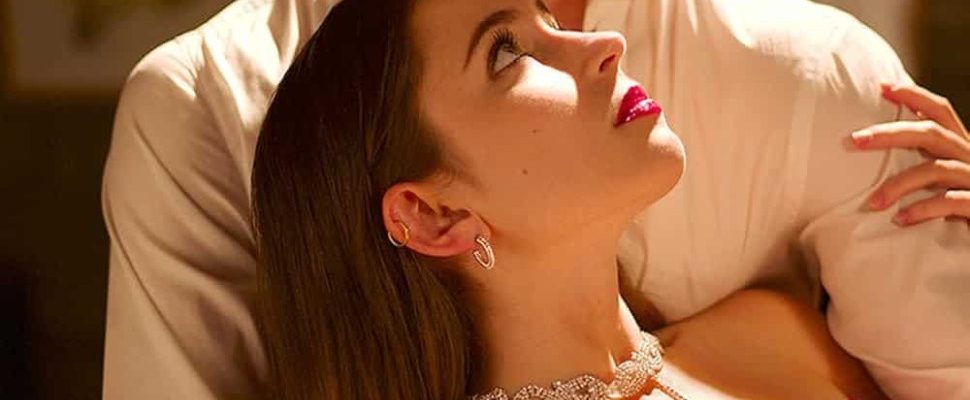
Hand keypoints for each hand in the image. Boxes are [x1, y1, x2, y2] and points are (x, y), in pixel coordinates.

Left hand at [848, 83, 969, 226]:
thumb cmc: (964, 206)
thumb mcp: (943, 180)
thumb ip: (921, 163)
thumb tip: (873, 147)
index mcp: (962, 147)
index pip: (941, 112)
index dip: (915, 96)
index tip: (882, 86)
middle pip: (931, 134)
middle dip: (891, 133)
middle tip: (854, 139)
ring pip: (936, 170)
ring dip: (899, 184)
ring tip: (872, 203)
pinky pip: (951, 203)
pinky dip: (923, 210)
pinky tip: (899, 220)